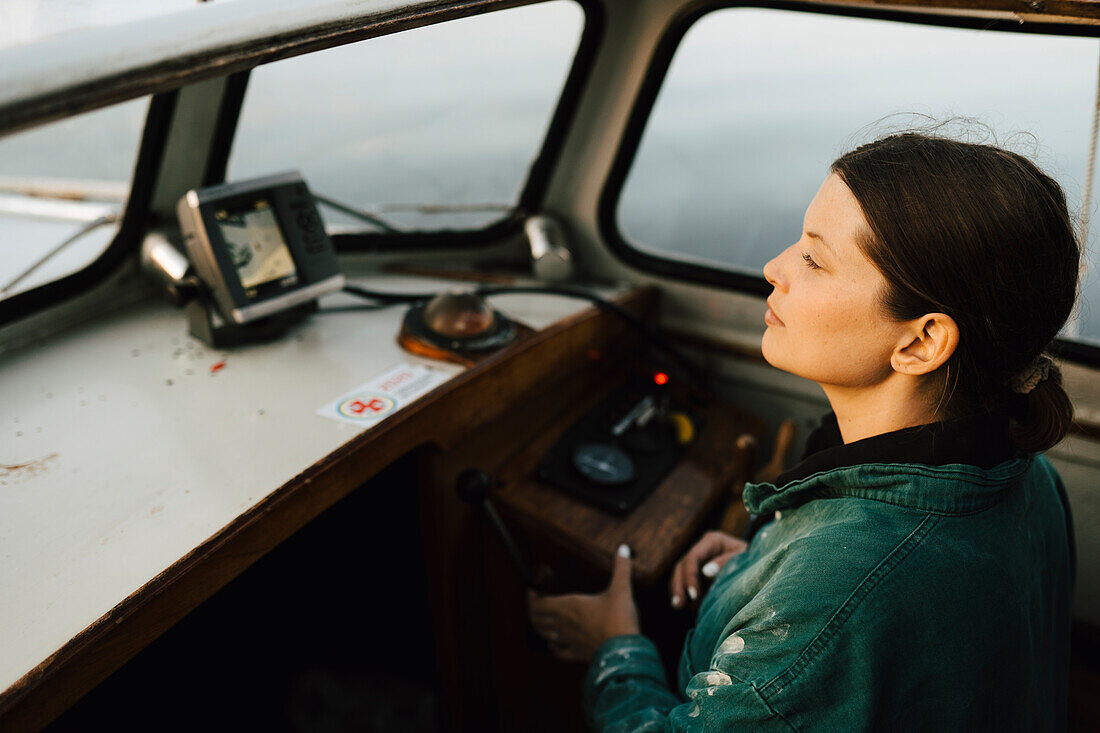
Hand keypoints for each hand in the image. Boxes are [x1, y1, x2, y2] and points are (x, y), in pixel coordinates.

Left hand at [527, 544, 640, 662]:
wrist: (624, 652)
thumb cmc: (619, 618)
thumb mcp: (621, 589)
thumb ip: (621, 568)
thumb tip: (624, 549)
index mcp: (569, 606)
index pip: (538, 604)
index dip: (531, 597)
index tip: (533, 589)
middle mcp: (564, 624)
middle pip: (537, 620)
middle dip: (534, 611)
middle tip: (537, 602)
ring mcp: (569, 641)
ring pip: (545, 635)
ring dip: (541, 627)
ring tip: (544, 620)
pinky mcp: (578, 654)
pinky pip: (559, 652)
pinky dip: (554, 647)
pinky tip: (555, 644)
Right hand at [669, 531, 747, 609]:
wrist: (762, 567)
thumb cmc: (754, 561)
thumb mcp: (744, 560)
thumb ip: (725, 564)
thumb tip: (705, 571)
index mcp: (712, 541)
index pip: (693, 557)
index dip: (690, 576)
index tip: (694, 595)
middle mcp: (702, 549)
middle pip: (682, 565)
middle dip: (679, 585)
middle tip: (679, 605)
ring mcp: (699, 561)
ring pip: (680, 574)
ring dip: (678, 590)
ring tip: (678, 607)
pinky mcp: (699, 573)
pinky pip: (685, 583)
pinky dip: (684, 593)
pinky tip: (685, 607)